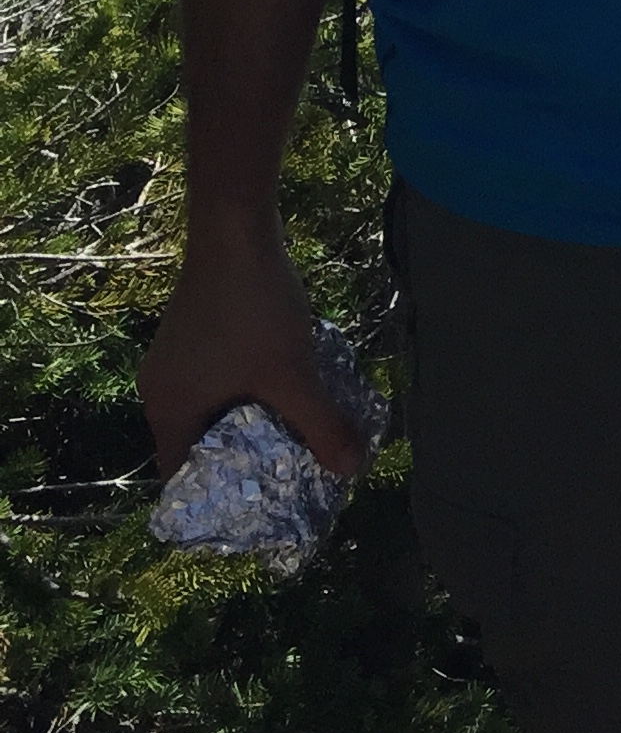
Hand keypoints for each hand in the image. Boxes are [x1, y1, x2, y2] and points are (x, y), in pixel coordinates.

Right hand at [140, 207, 367, 479]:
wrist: (237, 226)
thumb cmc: (255, 308)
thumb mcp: (294, 373)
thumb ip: (321, 425)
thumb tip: (350, 470)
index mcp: (167, 411)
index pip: (182, 478)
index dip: (220, 499)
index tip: (259, 505)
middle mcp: (158, 390)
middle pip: (198, 444)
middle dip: (242, 459)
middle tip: (285, 472)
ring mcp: (172, 358)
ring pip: (210, 409)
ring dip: (247, 419)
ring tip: (290, 429)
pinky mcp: (190, 332)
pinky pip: (214, 380)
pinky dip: (244, 389)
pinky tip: (280, 381)